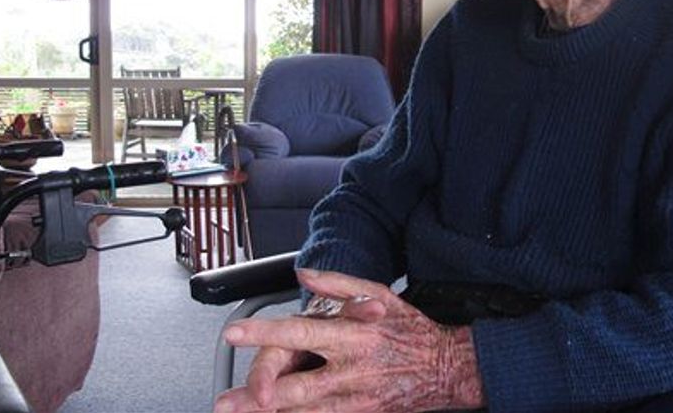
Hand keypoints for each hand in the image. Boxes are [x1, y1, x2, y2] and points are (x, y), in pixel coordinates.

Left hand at [214, 269, 483, 411]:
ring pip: (306, 411)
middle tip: (225, 400)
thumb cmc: (410, 329)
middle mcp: (351, 367)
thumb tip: (303, 274)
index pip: (299, 332)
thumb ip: (337, 283)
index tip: (235, 333)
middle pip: (295, 385)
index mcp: (351, 333)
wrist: (447, 367)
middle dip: (256, 395)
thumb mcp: (378, 293)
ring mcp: (356, 396)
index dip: (264, 334)